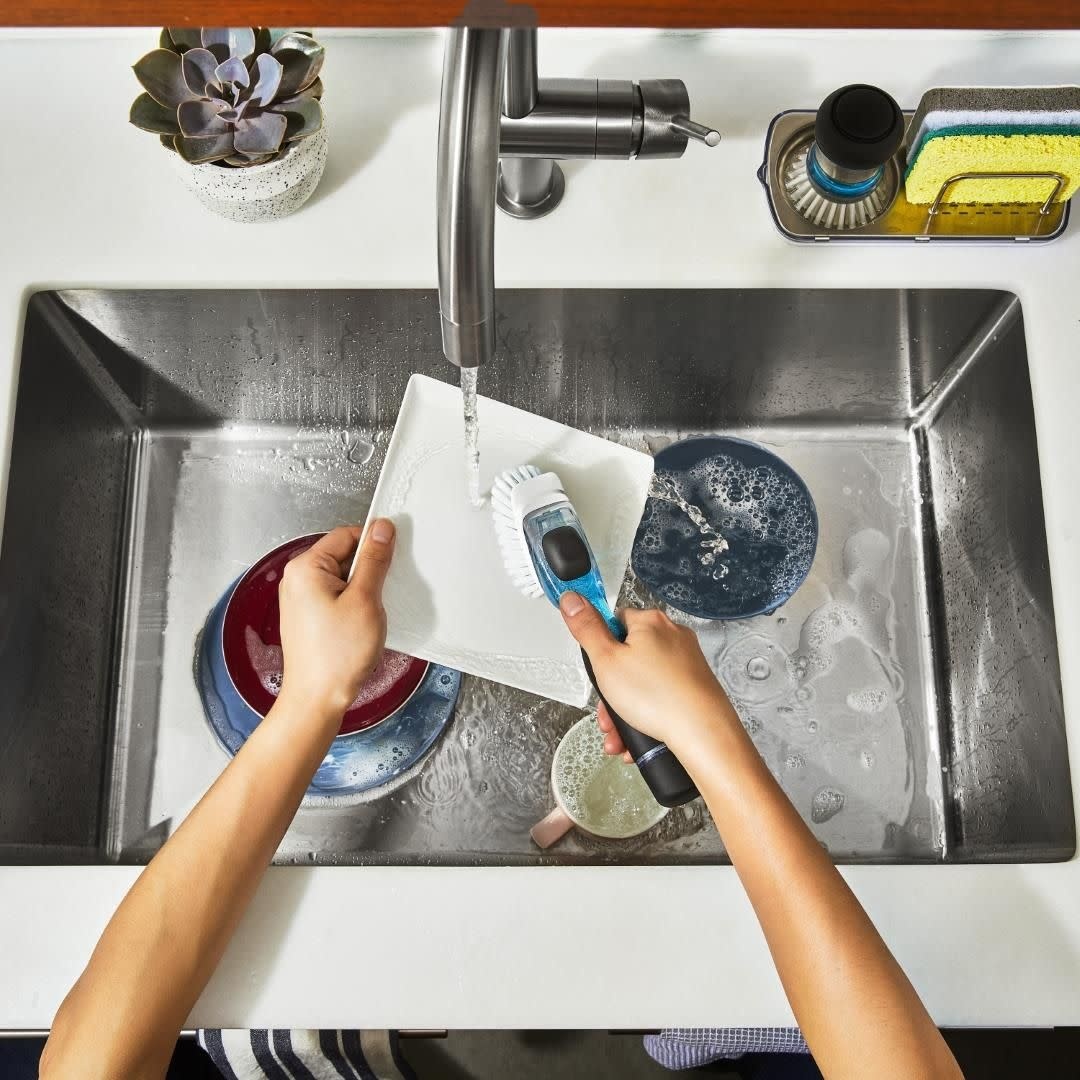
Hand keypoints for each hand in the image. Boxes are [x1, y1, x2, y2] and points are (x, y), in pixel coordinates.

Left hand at [277, 520, 394, 723]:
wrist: (317, 699)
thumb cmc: (338, 654)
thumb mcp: (365, 600)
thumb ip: (374, 561)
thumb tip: (382, 528)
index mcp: (306, 567)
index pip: (346, 535)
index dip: (373, 543)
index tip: (395, 556)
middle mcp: (297, 579)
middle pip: (343, 556)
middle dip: (369, 570)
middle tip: (384, 592)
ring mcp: (300, 599)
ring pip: (342, 578)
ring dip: (363, 589)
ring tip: (372, 613)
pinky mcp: (307, 616)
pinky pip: (335, 596)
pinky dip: (354, 603)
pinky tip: (363, 622)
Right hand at [559, 593, 736, 755]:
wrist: (703, 734)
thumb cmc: (659, 697)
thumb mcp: (606, 661)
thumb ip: (586, 628)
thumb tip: (572, 599)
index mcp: (650, 622)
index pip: (614, 621)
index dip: (600, 648)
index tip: (597, 668)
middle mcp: (672, 637)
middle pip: (628, 658)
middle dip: (611, 691)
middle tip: (607, 712)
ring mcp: (686, 662)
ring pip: (643, 683)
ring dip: (625, 710)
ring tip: (619, 734)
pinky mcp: (694, 686)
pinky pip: (660, 697)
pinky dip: (646, 715)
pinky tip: (638, 736)